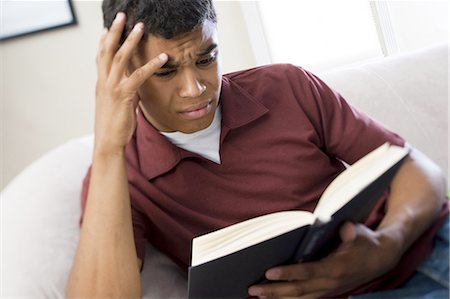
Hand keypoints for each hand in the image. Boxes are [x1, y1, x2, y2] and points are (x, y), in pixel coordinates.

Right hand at [94, 12, 167, 154]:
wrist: (108, 143)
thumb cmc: (114, 126)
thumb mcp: (117, 105)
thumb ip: (124, 92)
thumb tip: (135, 87)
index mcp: (101, 84)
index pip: (101, 57)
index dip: (104, 41)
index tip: (107, 27)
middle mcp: (104, 82)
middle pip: (108, 51)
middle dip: (115, 31)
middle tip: (121, 16)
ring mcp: (112, 88)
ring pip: (120, 58)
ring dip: (131, 40)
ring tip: (140, 27)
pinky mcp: (123, 96)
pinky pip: (138, 76)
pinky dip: (152, 65)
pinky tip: (163, 58)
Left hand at [248, 222, 401, 298]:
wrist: (382, 258)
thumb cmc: (366, 241)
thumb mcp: (358, 232)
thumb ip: (348, 231)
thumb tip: (338, 226)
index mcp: (336, 268)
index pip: (307, 272)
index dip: (288, 273)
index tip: (269, 272)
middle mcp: (330, 283)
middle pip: (298, 290)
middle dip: (274, 290)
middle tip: (253, 288)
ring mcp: (329, 289)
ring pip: (300, 297)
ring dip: (278, 297)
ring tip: (258, 295)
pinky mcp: (327, 291)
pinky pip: (306, 298)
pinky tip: (274, 298)